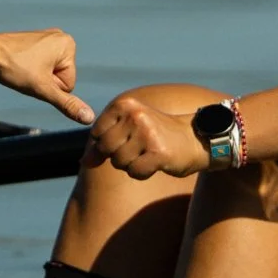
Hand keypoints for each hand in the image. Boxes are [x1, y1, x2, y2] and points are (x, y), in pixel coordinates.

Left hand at [0, 29, 93, 123]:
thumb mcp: (43, 89)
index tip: (34, 76)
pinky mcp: (33, 44)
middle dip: (43, 82)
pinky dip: (29, 71)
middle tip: (26, 73)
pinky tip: (18, 66)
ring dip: (35, 78)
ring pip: (48, 74)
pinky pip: (38, 67)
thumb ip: (67, 104)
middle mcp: (60, 38)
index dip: (50, 87)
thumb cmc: (14, 67)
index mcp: (68, 45)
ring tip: (21, 69)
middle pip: (60, 78)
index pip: (69, 84)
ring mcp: (46, 40)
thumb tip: (89, 117)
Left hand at [87, 93, 209, 177]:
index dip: (108, 144)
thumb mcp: (128, 130)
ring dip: (132, 164)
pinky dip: (142, 173)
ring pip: (119, 162)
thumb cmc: (157, 135)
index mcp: (124, 104)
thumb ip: (103, 144)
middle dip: (119, 155)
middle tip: (140, 148)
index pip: (96, 133)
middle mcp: (134, 115)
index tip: (128, 139)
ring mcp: (147, 133)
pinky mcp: (158, 152)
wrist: (195, 139)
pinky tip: (155, 163)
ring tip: (149, 154)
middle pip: (106, 149)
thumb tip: (82, 163)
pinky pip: (134, 172)